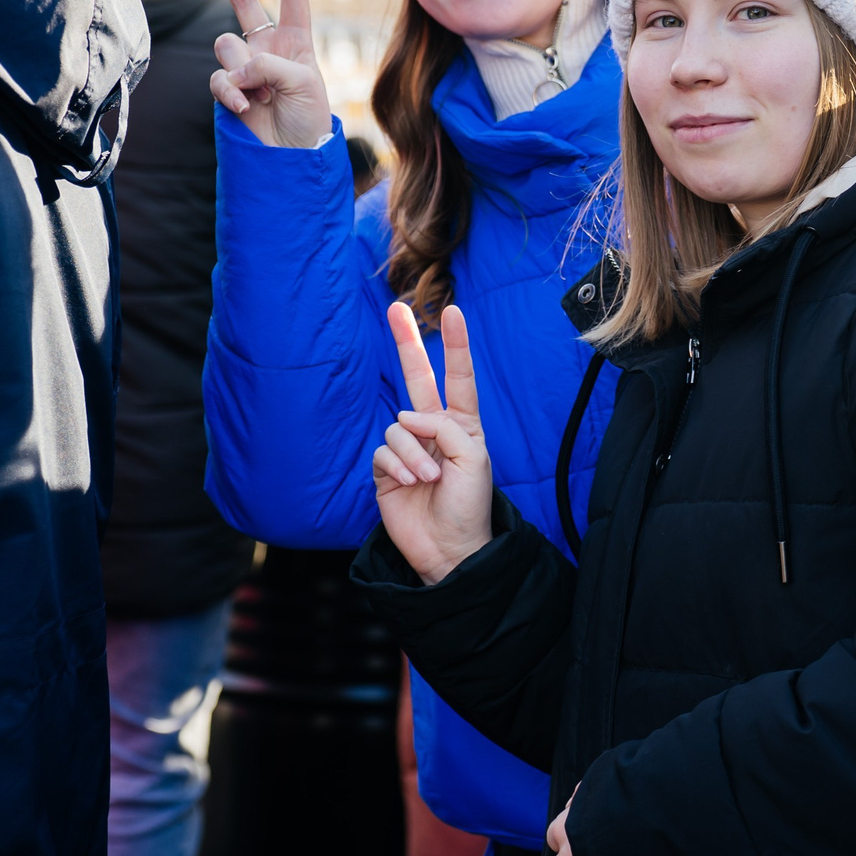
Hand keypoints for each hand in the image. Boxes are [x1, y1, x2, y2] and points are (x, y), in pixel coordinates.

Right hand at [208, 0, 331, 148]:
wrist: (291, 159)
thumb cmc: (309, 122)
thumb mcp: (304, 84)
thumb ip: (269, 65)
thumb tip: (235, 68)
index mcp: (296, 43)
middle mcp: (268, 50)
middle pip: (245, 2)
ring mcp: (245, 69)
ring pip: (226, 46)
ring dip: (241, 70)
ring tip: (260, 95)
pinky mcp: (227, 89)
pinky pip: (218, 77)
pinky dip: (228, 90)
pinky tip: (243, 107)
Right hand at [370, 302, 494, 584]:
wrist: (449, 548)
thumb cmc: (469, 504)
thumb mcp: (472, 458)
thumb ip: (444, 427)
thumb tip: (406, 418)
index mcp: (462, 424)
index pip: (458, 377)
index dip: (456, 345)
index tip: (454, 310)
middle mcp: (433, 430)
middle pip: (417, 377)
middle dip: (406, 342)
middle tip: (395, 308)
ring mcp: (408, 447)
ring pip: (398, 427)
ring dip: (413, 454)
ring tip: (429, 479)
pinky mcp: (385, 468)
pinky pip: (383, 451)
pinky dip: (398, 466)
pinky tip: (409, 484)